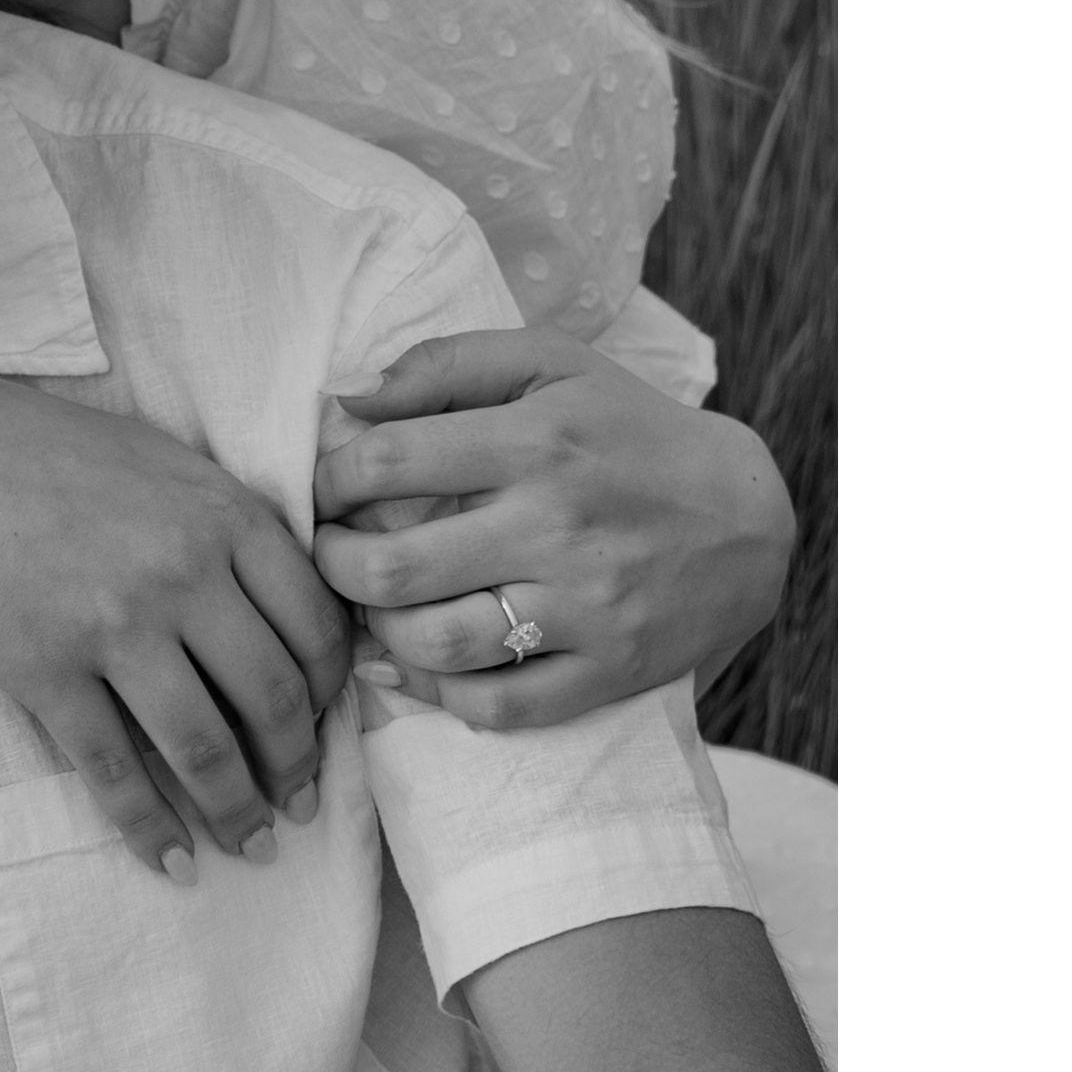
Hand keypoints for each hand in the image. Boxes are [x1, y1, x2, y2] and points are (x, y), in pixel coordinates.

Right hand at [0, 372, 352, 879]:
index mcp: (222, 516)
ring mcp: (113, 624)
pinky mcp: (49, 670)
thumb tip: (297, 615)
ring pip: (204, 749)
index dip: (333, 692)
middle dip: (295, 767)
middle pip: (272, 698)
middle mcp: (182, 572)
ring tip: (252, 843)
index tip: (326, 725)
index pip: (315, 626)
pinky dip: (150, 828)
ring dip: (238, 813)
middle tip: (300, 803)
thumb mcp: (170, 463)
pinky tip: (172, 860)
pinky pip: (115, 770)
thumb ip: (235, 526)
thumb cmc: (59, 457)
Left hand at [311, 328, 792, 728]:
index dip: (330, 478)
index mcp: (534, 442)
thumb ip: (444, 365)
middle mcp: (556, 528)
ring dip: (374, 631)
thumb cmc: (626, 427)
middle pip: (394, 568)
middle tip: (328, 552)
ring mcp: (584, 609)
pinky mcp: (608, 671)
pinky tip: (411, 664)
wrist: (747, 513)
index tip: (324, 486)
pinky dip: (437, 695)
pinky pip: (499, 709)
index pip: (388, 462)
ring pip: (437, 645)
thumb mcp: (549, 362)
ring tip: (367, 606)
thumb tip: (349, 397)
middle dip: (333, 563)